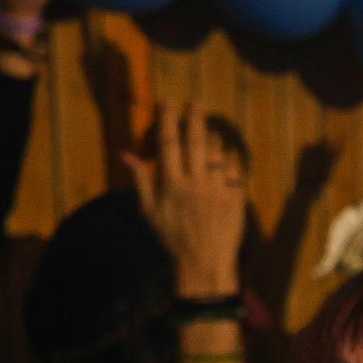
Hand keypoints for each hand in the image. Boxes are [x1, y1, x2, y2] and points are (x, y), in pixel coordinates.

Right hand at [126, 102, 245, 296]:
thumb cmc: (172, 237)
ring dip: (213, 135)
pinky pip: (235, 167)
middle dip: (195, 118)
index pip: (168, 144)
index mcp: (171, 185)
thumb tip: (125, 153)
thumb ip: (140, 179)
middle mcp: (196, 183)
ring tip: (208, 127)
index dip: (167, 120)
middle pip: (195, 141)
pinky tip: (225, 151)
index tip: (167, 102)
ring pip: (217, 151)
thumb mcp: (149, 210)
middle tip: (196, 101)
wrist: (205, 261)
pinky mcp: (237, 196)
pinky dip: (230, 156)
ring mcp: (219, 189)